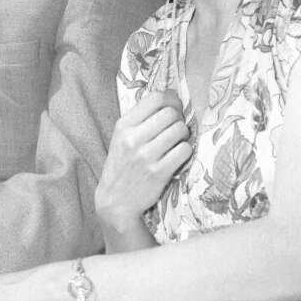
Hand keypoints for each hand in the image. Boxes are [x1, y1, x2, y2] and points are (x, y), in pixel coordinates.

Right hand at [95, 90, 191, 230]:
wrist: (116, 201)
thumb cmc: (122, 166)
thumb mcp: (121, 138)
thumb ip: (140, 119)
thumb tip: (171, 98)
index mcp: (123, 125)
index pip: (155, 98)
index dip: (170, 100)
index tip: (173, 107)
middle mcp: (133, 138)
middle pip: (171, 113)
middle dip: (178, 119)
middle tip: (175, 129)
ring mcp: (146, 156)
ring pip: (180, 130)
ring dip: (183, 135)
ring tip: (176, 143)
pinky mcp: (159, 172)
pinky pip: (184, 150)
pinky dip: (185, 152)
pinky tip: (177, 156)